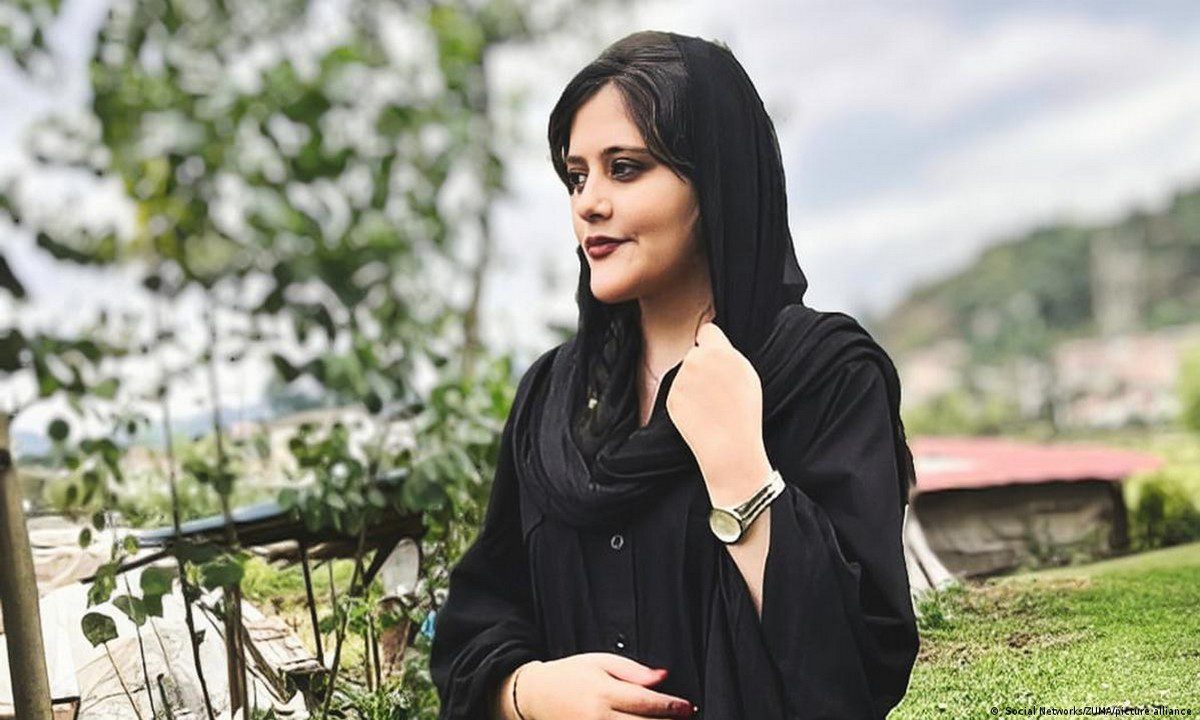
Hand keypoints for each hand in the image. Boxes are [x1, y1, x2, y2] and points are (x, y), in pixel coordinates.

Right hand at [516, 653, 694, 718]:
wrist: (535, 695)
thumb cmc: (570, 675)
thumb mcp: (601, 661)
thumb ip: (634, 671)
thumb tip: (662, 676)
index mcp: (604, 692)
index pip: (647, 702)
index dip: (672, 707)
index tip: (687, 707)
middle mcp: (599, 717)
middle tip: (685, 718)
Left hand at [666, 322, 771, 505]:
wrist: (729, 446)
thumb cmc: (744, 412)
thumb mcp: (747, 375)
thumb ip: (728, 355)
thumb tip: (713, 343)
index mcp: (718, 351)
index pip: (707, 331)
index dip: (711, 343)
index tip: (714, 355)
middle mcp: (696, 360)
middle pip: (695, 353)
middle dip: (702, 365)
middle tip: (717, 389)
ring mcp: (681, 379)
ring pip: (685, 374)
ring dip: (694, 384)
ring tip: (711, 405)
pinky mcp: (671, 397)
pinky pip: (678, 392)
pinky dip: (686, 401)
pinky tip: (700, 414)